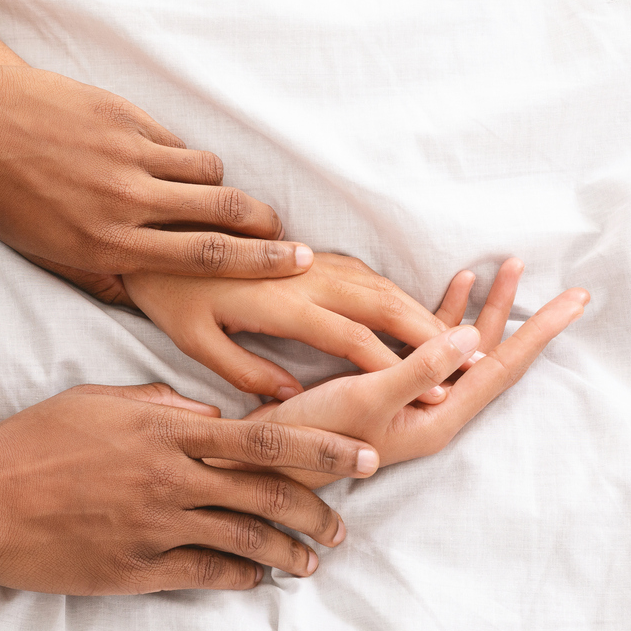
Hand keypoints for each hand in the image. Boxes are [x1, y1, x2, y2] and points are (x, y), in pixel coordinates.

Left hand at [0, 55, 314, 303]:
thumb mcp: (45, 252)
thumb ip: (99, 274)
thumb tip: (139, 293)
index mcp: (107, 244)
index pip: (204, 258)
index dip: (259, 263)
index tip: (296, 264)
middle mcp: (124, 202)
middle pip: (222, 214)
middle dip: (267, 226)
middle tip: (289, 236)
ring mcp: (127, 155)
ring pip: (206, 172)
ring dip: (223, 188)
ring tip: (226, 200)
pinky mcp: (122, 117)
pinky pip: (174, 141)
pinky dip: (182, 156)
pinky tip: (170, 165)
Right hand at [0, 383, 380, 592]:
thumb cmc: (33, 442)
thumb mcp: (98, 402)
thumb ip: (160, 405)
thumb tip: (209, 416)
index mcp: (165, 431)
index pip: (263, 438)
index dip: (321, 449)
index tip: (362, 456)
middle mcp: (170, 479)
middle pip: (266, 496)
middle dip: (317, 511)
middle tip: (343, 525)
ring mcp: (154, 527)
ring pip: (243, 542)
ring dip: (287, 554)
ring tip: (311, 562)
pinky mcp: (134, 569)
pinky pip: (203, 575)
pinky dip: (238, 579)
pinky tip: (255, 581)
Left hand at [122, 253, 462, 399]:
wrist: (157, 234)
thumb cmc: (172, 296)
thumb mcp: (197, 342)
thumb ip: (245, 372)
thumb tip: (291, 396)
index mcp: (280, 304)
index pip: (352, 337)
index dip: (396, 366)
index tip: (433, 391)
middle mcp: (305, 277)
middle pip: (382, 304)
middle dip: (430, 335)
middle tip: (473, 362)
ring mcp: (311, 261)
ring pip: (380, 285)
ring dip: (422, 312)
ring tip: (461, 340)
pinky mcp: (310, 254)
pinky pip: (366, 274)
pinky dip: (398, 295)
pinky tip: (417, 314)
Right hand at [240, 260, 589, 486]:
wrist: (267, 457)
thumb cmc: (314, 435)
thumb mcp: (367, 398)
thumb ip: (420, 368)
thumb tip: (474, 336)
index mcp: (440, 418)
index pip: (503, 369)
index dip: (541, 333)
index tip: (578, 301)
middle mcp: (435, 411)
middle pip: (491, 356)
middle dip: (519, 312)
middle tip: (552, 277)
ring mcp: (415, 401)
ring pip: (464, 348)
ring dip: (485, 308)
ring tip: (507, 268)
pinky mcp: (391, 388)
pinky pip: (432, 347)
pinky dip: (446, 314)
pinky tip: (455, 288)